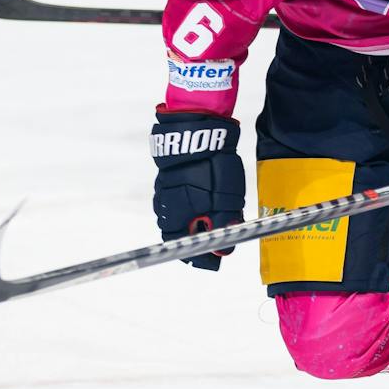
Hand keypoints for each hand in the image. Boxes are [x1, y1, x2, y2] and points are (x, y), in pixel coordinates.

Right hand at [150, 110, 244, 269]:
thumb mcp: (225, 200)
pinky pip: (179, 199)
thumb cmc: (211, 167)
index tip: (216, 259)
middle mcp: (165, 208)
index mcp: (176, 218)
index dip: (202, 257)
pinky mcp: (168, 178)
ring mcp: (164, 191)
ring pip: (180, 216)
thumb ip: (222, 226)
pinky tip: (205, 196)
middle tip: (219, 236)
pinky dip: (193, 203)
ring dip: (196, 219)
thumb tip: (222, 251)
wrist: (198, 130)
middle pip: (181, 233)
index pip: (185, 249)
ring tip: (216, 214)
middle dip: (199, 237)